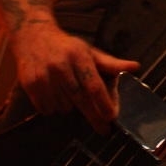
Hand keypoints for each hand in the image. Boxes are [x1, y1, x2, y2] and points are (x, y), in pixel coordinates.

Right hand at [11, 22, 139, 133]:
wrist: (33, 36)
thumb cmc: (67, 47)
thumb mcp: (89, 51)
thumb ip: (111, 64)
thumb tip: (135, 67)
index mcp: (78, 56)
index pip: (93, 84)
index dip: (103, 102)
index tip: (111, 117)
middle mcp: (61, 66)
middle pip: (80, 99)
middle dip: (94, 116)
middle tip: (104, 129)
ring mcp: (44, 76)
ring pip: (63, 107)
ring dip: (70, 107)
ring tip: (67, 91)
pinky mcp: (30, 84)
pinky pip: (47, 109)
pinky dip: (53, 107)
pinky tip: (54, 93)